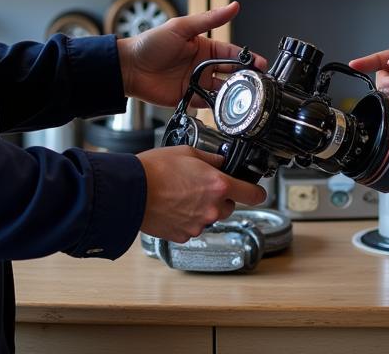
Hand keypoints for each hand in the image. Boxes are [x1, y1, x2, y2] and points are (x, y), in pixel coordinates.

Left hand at [118, 2, 266, 108]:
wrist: (129, 67)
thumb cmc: (151, 43)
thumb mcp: (182, 27)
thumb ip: (209, 19)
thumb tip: (233, 6)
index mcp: (204, 47)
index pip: (232, 53)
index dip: (249, 59)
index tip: (262, 65)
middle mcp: (203, 65)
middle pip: (231, 73)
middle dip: (246, 79)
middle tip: (259, 85)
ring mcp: (196, 83)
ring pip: (222, 90)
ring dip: (233, 94)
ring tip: (245, 98)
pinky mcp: (188, 98)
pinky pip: (208, 104)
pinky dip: (218, 107)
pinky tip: (226, 109)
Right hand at [136, 146, 266, 242]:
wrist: (131, 191)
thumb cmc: (155, 170)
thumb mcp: (187, 152)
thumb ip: (210, 158)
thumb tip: (220, 161)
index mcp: (218, 185)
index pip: (253, 194)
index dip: (256, 192)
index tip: (256, 191)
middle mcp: (212, 208)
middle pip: (229, 206)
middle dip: (219, 198)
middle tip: (201, 186)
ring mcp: (198, 224)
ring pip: (210, 217)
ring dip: (203, 208)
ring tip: (182, 194)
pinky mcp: (184, 235)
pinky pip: (193, 227)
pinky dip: (187, 219)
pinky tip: (174, 206)